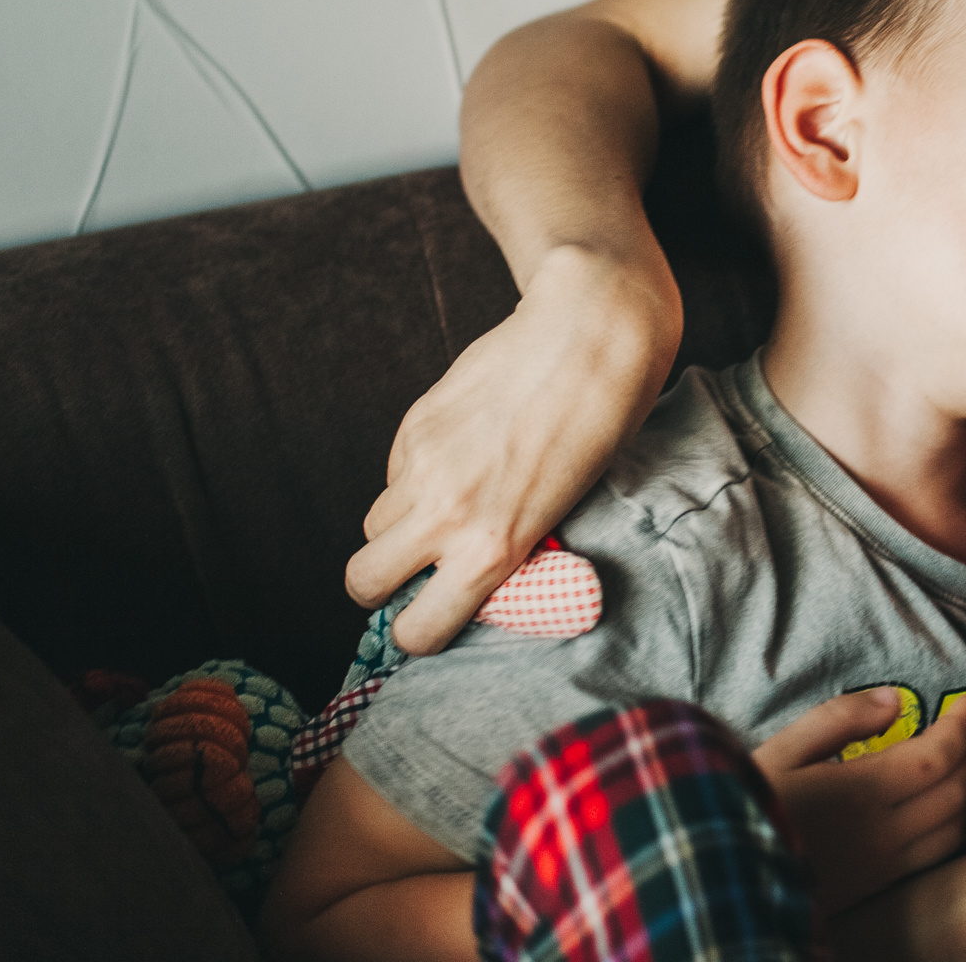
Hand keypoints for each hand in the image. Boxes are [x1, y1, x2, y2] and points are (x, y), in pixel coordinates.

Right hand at [344, 243, 679, 654]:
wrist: (591, 335)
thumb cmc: (602, 426)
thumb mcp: (564, 511)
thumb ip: (509, 546)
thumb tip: (472, 573)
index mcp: (493, 548)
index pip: (418, 631)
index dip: (423, 630)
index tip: (440, 615)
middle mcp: (447, 513)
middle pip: (363, 580)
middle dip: (382, 584)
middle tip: (418, 571)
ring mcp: (423, 465)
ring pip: (374, 525)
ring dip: (399, 528)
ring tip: (449, 509)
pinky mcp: (415, 424)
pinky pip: (394, 475)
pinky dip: (413, 479)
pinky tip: (461, 457)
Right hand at [753, 687, 965, 917]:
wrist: (723, 878)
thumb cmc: (747, 804)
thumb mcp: (783, 749)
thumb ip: (840, 719)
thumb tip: (891, 701)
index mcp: (862, 792)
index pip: (938, 757)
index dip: (962, 726)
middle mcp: (884, 834)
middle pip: (954, 791)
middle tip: (961, 727)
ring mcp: (884, 867)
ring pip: (952, 829)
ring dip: (964, 791)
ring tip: (956, 763)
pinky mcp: (877, 889)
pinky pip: (934, 857)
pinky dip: (951, 826)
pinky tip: (938, 808)